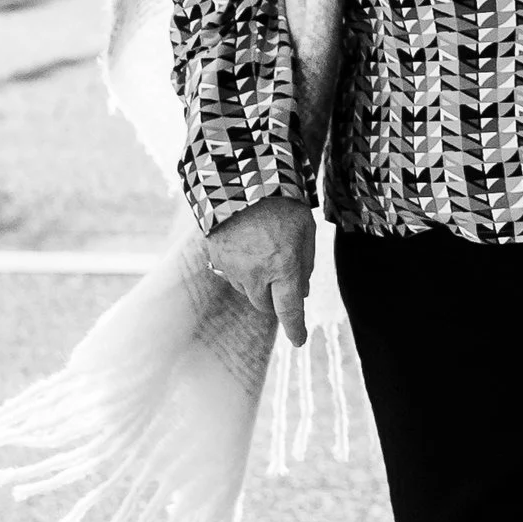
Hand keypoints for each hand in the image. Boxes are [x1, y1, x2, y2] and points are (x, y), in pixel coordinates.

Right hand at [201, 190, 315, 343]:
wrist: (240, 181)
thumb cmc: (281, 205)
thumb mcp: (305, 231)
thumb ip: (305, 265)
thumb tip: (303, 291)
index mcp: (283, 267)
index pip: (290, 310)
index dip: (295, 328)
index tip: (298, 340)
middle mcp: (256, 273)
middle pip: (266, 306)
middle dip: (276, 302)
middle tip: (283, 286)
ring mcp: (233, 268)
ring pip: (248, 292)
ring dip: (259, 286)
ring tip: (265, 255)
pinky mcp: (217, 259)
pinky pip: (232, 276)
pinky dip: (243, 272)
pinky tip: (248, 250)